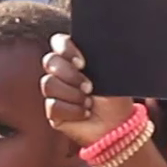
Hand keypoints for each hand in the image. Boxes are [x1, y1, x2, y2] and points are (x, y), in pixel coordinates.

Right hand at [41, 34, 135, 148]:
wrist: (117, 125)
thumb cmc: (115, 97)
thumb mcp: (111, 73)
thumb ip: (98, 56)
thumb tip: (93, 47)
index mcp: (75, 58)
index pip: (59, 42)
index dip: (65, 49)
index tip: (82, 63)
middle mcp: (62, 72)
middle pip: (50, 61)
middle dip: (70, 74)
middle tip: (89, 87)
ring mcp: (56, 91)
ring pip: (49, 84)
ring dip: (73, 94)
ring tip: (89, 102)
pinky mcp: (53, 111)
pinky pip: (52, 105)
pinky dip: (72, 111)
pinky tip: (85, 113)